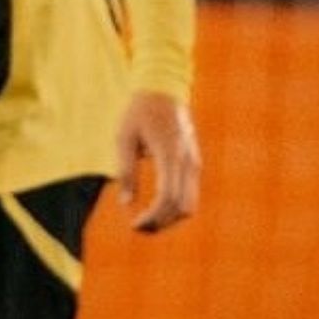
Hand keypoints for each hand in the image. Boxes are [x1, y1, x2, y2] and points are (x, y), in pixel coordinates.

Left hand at [114, 91, 200, 232]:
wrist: (163, 90)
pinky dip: (174, 207)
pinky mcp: (193, 163)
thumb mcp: (124, 139)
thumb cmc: (138, 112)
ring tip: (144, 222)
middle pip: (182, 207)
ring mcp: (194, 163)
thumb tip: (126, 203)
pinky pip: (189, 194)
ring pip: (189, 204)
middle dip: (161, 223)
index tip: (134, 225)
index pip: (168, 197)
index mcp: (170, 154)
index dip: (153, 217)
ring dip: (168, 218)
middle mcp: (188, 161)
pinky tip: (154, 209)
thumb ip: (126, 171)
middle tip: (137, 228)